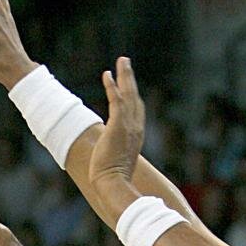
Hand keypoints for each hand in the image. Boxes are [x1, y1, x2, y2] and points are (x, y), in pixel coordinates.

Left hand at [89, 57, 144, 191]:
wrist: (113, 184)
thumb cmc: (113, 180)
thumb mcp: (117, 164)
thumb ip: (116, 156)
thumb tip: (110, 161)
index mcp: (136, 137)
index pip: (137, 112)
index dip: (133, 97)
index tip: (129, 86)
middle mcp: (135, 129)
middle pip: (135, 98)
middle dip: (130, 80)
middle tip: (126, 63)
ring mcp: (128, 127)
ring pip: (128, 95)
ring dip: (125, 76)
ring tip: (121, 61)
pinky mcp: (117, 126)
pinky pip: (115, 101)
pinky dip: (112, 87)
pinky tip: (107, 75)